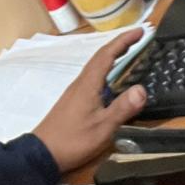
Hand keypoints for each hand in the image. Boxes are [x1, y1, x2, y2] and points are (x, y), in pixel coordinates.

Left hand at [34, 29, 147, 174]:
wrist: (42, 153)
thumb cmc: (73, 139)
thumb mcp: (102, 127)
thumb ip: (122, 108)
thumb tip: (142, 88)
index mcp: (88, 84)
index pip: (107, 55)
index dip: (123, 41)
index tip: (140, 31)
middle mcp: (81, 83)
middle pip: (101, 57)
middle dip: (120, 45)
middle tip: (138, 38)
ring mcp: (76, 92)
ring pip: (96, 68)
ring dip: (113, 57)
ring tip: (130, 55)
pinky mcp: (74, 101)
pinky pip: (93, 78)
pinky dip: (107, 72)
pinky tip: (113, 82)